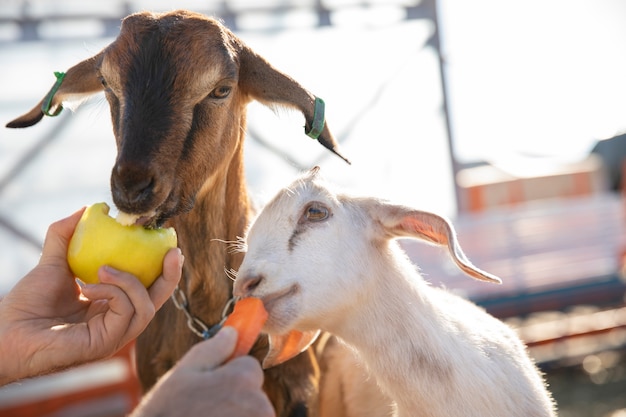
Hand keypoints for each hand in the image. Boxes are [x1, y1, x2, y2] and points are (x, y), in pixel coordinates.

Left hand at [0, 208, 183, 384]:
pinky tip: (89, 287)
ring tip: (104, 268)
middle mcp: (117, 322)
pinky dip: (114, 293)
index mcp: (111, 307)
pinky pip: (127, 312)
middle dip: (170, 276)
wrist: (5, 331)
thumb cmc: (26, 304)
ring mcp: (114, 335)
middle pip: (157, 300)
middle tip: (174, 252)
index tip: (168, 243)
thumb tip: (88, 208)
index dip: (162, 269)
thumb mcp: (52, 262)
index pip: (147, 288)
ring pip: (146, 307)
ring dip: (130, 281)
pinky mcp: (106, 342)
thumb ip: (67, 235)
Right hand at [131, 327, 274, 416]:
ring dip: (235, 414)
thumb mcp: (183, 373)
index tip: (210, 389)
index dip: (229, 376)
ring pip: (253, 413)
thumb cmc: (167, 411)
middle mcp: (259, 404)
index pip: (250, 367)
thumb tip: (232, 333)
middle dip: (234, 398)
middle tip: (204, 409)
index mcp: (242, 379)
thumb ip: (214, 349)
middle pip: (254, 393)